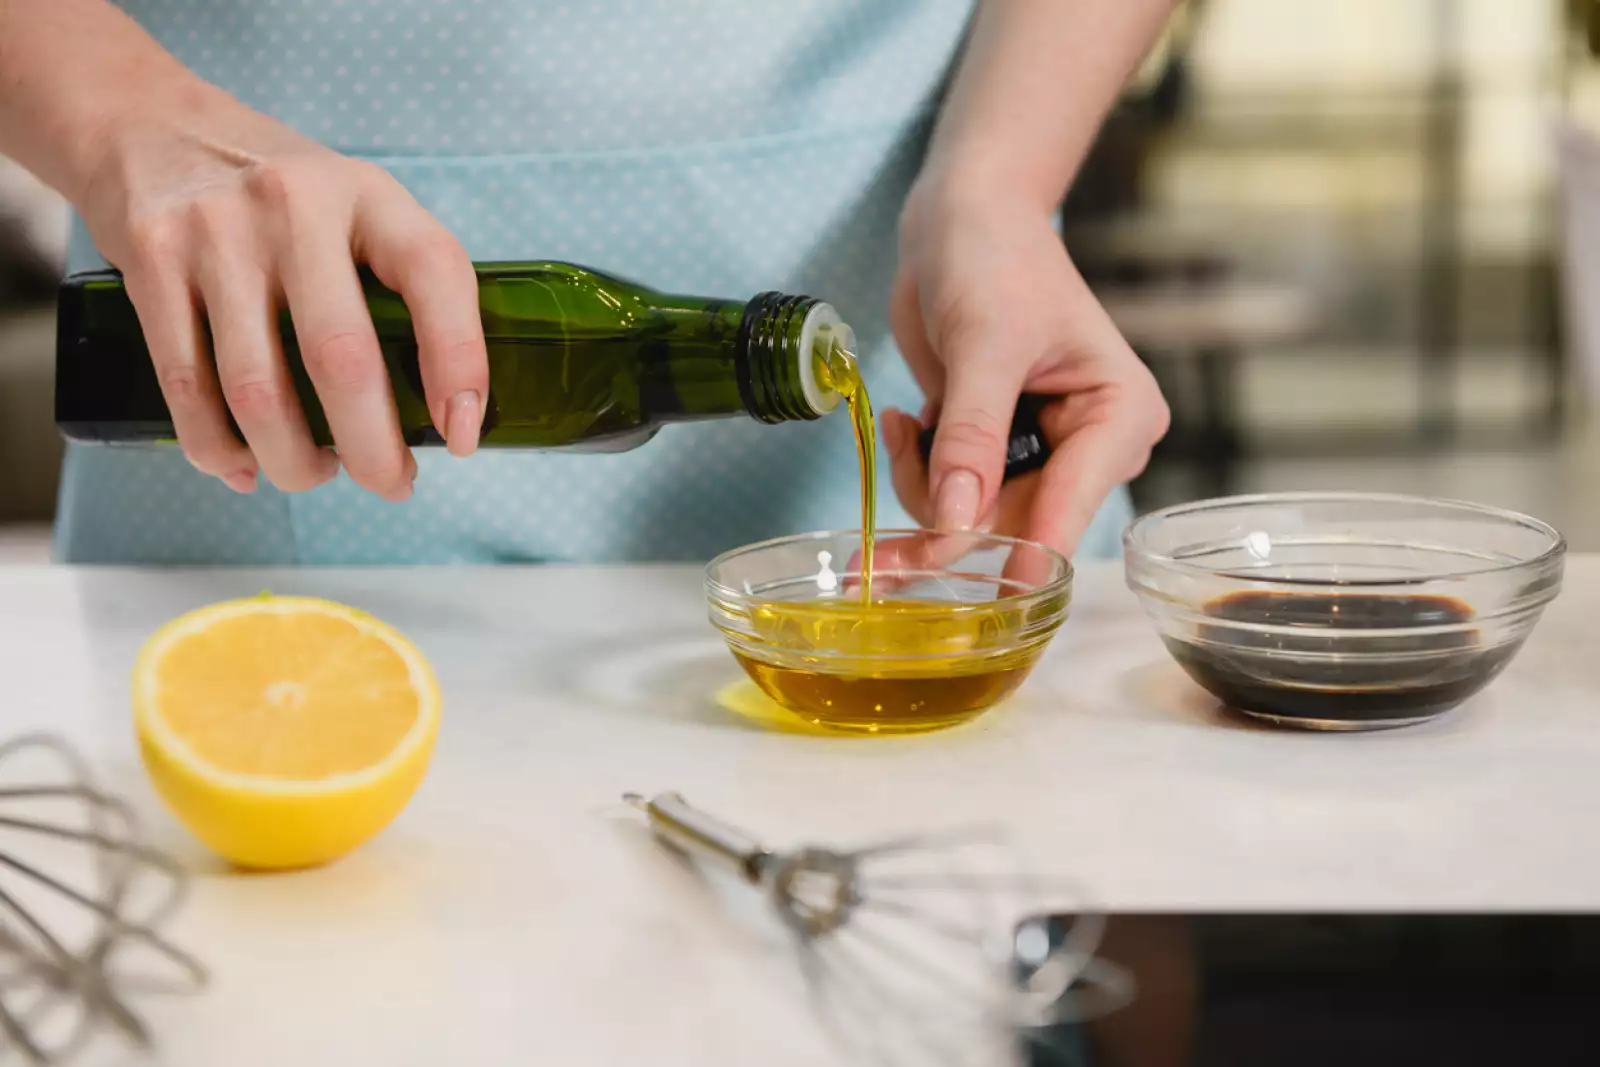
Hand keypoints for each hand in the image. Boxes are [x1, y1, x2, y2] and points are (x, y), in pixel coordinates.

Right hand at [77, 78, 487, 499]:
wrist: (149, 125)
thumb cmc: (280, 193)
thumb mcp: (356, 204)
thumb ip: (400, 283)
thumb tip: (440, 410)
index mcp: (368, 194)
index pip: (436, 273)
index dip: (460, 362)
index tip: (462, 434)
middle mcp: (294, 207)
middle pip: (342, 357)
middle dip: (373, 448)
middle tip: (390, 484)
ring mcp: (215, 235)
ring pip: (258, 391)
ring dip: (293, 460)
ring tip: (313, 473)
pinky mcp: (150, 263)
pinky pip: (187, 388)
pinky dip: (219, 449)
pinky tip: (243, 467)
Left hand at [883, 183, 1168, 555]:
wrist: (961, 221)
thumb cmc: (995, 258)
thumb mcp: (984, 343)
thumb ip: (971, 434)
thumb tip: (958, 521)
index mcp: (1120, 417)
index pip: (1073, 503)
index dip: (1028, 552)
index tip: (995, 599)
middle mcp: (1088, 448)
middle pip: (1018, 525)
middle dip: (948, 521)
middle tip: (888, 523)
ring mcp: (1037, 454)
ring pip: (973, 519)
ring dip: (921, 487)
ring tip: (903, 425)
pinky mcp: (991, 452)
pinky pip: (947, 497)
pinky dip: (914, 472)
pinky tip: (903, 423)